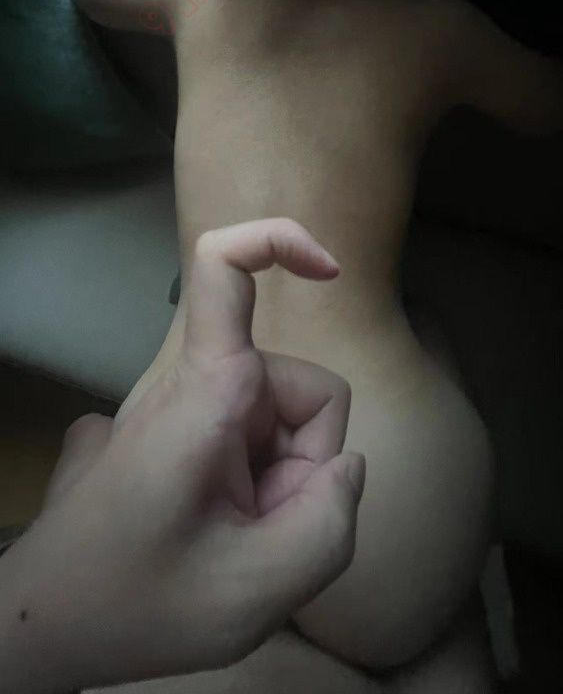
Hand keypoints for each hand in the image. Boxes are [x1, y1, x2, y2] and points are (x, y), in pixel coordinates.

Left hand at [0, 219, 364, 693]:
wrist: (46, 625)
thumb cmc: (140, 604)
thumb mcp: (256, 592)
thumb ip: (330, 524)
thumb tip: (345, 466)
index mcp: (205, 392)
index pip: (222, 265)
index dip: (280, 240)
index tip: (331, 271)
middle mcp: (192, 383)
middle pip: (300, 389)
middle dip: (306, 464)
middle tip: (262, 534)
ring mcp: (181, 407)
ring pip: (279, 420)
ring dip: (280, 483)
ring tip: (238, 541)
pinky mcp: (174, 431)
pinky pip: (247, 435)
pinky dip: (255, 482)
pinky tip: (219, 529)